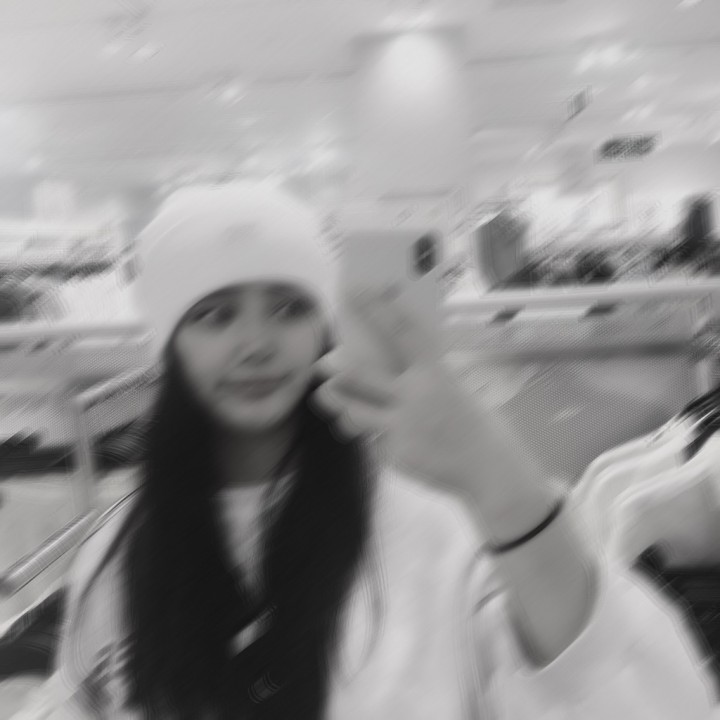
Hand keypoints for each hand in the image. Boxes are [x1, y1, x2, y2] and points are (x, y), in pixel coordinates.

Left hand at [312, 290, 485, 488]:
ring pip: (353, 410)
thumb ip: (418, 377)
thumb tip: (381, 366)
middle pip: (360, 374)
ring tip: (328, 394)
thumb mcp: (454, 389)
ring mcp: (403, 427)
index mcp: (436, 372)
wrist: (490, 471)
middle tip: (321, 362)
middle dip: (335, 367)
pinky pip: (373, 439)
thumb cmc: (474, 423)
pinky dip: (377, 436)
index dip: (376, 308)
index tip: (355, 289)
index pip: (401, 330)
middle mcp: (415, 396)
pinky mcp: (395, 454)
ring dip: (338, 402)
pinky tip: (395, 440)